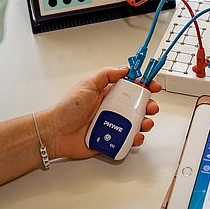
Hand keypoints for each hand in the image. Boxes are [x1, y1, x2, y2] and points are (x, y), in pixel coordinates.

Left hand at [39, 67, 160, 159]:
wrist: (57, 132)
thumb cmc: (68, 109)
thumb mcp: (87, 84)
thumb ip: (106, 74)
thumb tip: (125, 69)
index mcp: (108, 93)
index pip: (131, 87)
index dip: (144, 85)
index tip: (153, 86)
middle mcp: (112, 108)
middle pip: (138, 106)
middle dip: (149, 106)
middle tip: (151, 107)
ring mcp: (113, 124)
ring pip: (136, 123)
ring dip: (145, 122)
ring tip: (145, 123)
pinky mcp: (111, 139)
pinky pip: (128, 139)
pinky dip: (135, 138)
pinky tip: (136, 136)